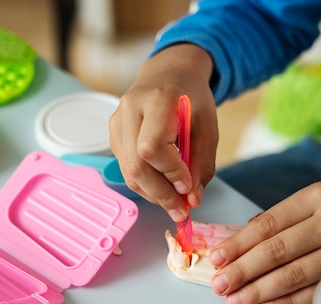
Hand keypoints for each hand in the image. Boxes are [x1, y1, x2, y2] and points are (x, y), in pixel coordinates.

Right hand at [109, 44, 218, 220]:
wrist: (167, 75)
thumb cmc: (190, 100)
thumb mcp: (207, 127)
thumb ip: (202, 164)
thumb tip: (192, 200)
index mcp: (156, 100)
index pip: (152, 147)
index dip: (169, 172)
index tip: (187, 186)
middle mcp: (129, 109)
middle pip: (136, 164)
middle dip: (159, 193)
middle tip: (180, 210)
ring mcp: (117, 122)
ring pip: (128, 171)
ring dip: (152, 193)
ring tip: (174, 201)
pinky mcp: (113, 134)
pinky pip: (126, 167)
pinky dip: (145, 183)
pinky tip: (162, 185)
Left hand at [209, 180, 320, 303]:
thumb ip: (292, 216)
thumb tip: (248, 236)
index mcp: (317, 196)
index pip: (268, 223)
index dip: (238, 243)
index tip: (216, 258)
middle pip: (275, 250)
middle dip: (241, 270)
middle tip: (218, 285)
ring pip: (293, 273)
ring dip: (260, 291)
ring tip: (236, 301)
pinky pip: (318, 291)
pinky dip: (290, 301)